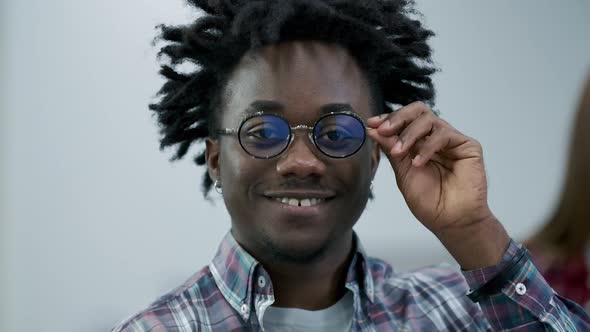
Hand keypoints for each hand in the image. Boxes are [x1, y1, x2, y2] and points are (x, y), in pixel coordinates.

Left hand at [367, 101, 492, 234]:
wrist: (451, 222)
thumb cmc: (430, 202)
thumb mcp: (403, 173)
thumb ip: (391, 149)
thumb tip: (373, 129)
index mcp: (419, 144)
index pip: (404, 121)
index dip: (388, 119)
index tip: (371, 123)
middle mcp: (435, 139)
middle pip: (418, 111)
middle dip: (398, 118)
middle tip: (384, 129)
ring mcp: (451, 141)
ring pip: (428, 119)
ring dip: (409, 134)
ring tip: (400, 152)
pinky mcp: (467, 146)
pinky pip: (444, 134)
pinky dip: (427, 147)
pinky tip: (419, 163)